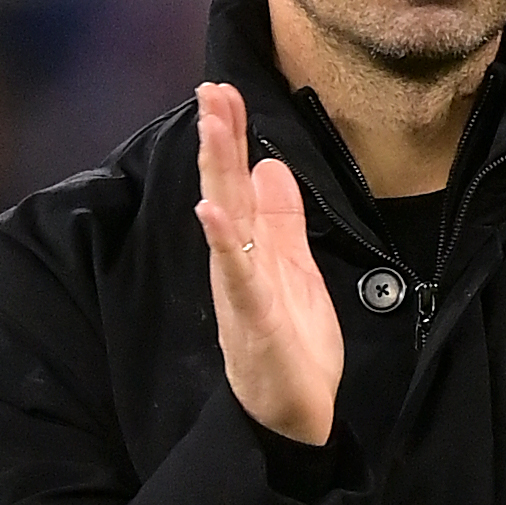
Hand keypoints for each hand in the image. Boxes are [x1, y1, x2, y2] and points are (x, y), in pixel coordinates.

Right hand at [192, 80, 343, 445]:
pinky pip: (235, 274)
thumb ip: (282, 221)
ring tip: (210, 129)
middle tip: (211, 91)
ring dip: (216, 172)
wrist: (295, 414)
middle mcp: (236, 262)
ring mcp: (240, 288)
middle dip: (219, 139)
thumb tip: (271, 167)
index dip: (231, 136)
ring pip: (224, 221)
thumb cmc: (293, 346)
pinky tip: (210, 210)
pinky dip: (221, 240)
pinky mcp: (253, 318)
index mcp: (249, 249)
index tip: (223, 90)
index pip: (237, 182)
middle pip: (225, 189)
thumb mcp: (295, 269)